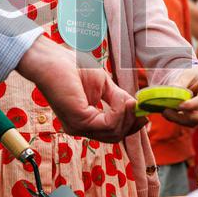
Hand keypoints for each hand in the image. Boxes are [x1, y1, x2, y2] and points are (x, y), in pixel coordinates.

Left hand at [17, 36, 143, 141]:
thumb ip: (119, 99)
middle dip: (132, 122)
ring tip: (130, 100)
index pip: (112, 133)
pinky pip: (109, 124)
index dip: (131, 125)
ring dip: (127, 116)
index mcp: (85, 122)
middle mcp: (80, 129)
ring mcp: (78, 127)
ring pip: (114, 133)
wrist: (53, 59)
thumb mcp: (104, 85)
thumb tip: (137, 107)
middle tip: (140, 106)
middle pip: (116, 136)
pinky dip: (119, 112)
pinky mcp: (78, 120)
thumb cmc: (74, 68)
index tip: (144, 113)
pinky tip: (121, 99)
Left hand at [161, 65, 197, 127]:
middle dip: (189, 118)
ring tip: (166, 112)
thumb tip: (171, 92)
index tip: (178, 105)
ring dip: (180, 120)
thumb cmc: (194, 76)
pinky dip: (179, 120)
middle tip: (171, 111)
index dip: (192, 105)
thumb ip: (179, 83)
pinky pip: (191, 123)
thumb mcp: (186, 74)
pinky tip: (169, 113)